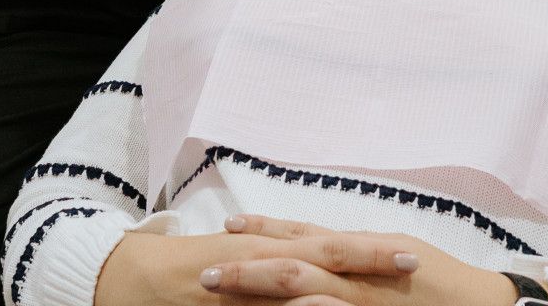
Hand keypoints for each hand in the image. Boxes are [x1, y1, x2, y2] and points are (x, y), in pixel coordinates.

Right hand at [95, 228, 421, 305]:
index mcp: (270, 246)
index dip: (371, 249)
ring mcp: (244, 284)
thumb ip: (280, 260)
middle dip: (369, 261)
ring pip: (298, 288)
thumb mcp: (243, 257)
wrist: (134, 275)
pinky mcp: (225, 302)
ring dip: (337, 292)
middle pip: (325, 256)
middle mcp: (261, 258)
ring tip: (375, 295)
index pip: (330, 245)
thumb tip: (319, 270)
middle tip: (413, 262)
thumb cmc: (192, 267)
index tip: (413, 253)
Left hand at [202, 216, 517, 305]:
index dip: (265, 231)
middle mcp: (359, 274)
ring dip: (258, 294)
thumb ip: (359, 252)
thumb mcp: (397, 254)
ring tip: (220, 294)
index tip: (228, 227)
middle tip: (204, 273)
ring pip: (301, 295)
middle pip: (293, 265)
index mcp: (364, 251)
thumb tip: (325, 242)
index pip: (305, 237)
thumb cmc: (443, 282)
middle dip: (246, 268)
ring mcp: (363, 304)